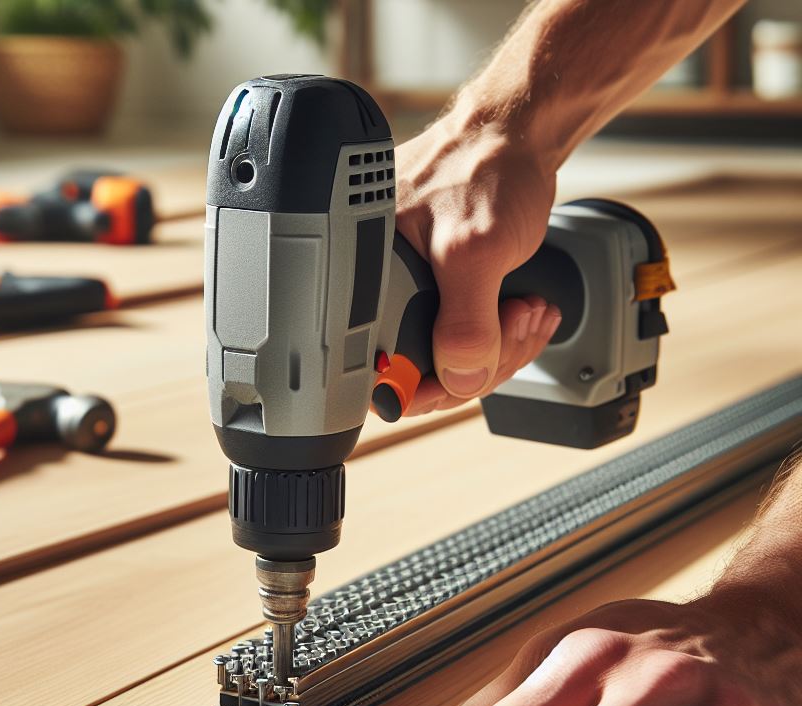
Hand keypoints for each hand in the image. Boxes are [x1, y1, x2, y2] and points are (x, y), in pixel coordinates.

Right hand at [394, 110, 562, 414]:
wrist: (516, 135)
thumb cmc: (486, 168)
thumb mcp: (474, 250)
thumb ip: (464, 324)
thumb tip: (460, 379)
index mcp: (362, 280)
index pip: (378, 374)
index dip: (428, 387)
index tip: (468, 373)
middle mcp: (379, 293)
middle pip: (423, 374)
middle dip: (482, 358)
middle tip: (514, 322)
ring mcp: (411, 296)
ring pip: (451, 361)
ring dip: (501, 346)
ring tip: (526, 310)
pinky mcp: (438, 293)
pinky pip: (465, 339)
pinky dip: (501, 334)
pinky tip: (520, 309)